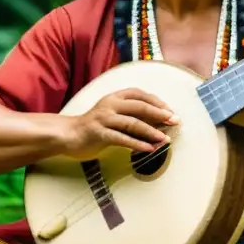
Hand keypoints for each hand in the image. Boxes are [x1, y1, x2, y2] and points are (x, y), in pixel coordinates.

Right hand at [63, 88, 179, 160]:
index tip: (171, 111)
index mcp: (115, 97)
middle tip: (174, 121)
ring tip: (164, 139)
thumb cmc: (95, 125)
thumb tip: (159, 120)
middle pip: (139, 106)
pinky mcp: (99, 133)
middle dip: (160, 114)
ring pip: (132, 123)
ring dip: (151, 131)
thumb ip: (131, 114)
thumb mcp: (113, 114)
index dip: (157, 102)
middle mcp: (110, 104)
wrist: (69, 134)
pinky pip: (121, 139)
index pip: (140, 94)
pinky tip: (148, 149)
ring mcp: (104, 118)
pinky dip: (137, 144)